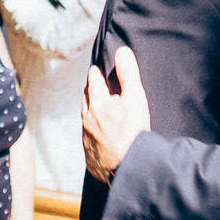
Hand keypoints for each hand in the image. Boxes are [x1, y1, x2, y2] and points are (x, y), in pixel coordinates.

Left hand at [82, 46, 150, 183]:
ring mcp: (87, 140)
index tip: (94, 70)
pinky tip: (98, 138)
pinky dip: (92, 135)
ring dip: (89, 113)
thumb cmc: (134, 132)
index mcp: (97, 104)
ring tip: (94, 110)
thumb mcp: (135, 97)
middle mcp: (88, 121)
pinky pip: (88, 142)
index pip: (93, 83)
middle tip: (92, 86)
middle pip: (85, 101)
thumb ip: (128, 73)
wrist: (130, 168)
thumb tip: (122, 51)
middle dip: (89, 92)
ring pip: (85, 121)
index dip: (94, 74)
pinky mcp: (91, 158)